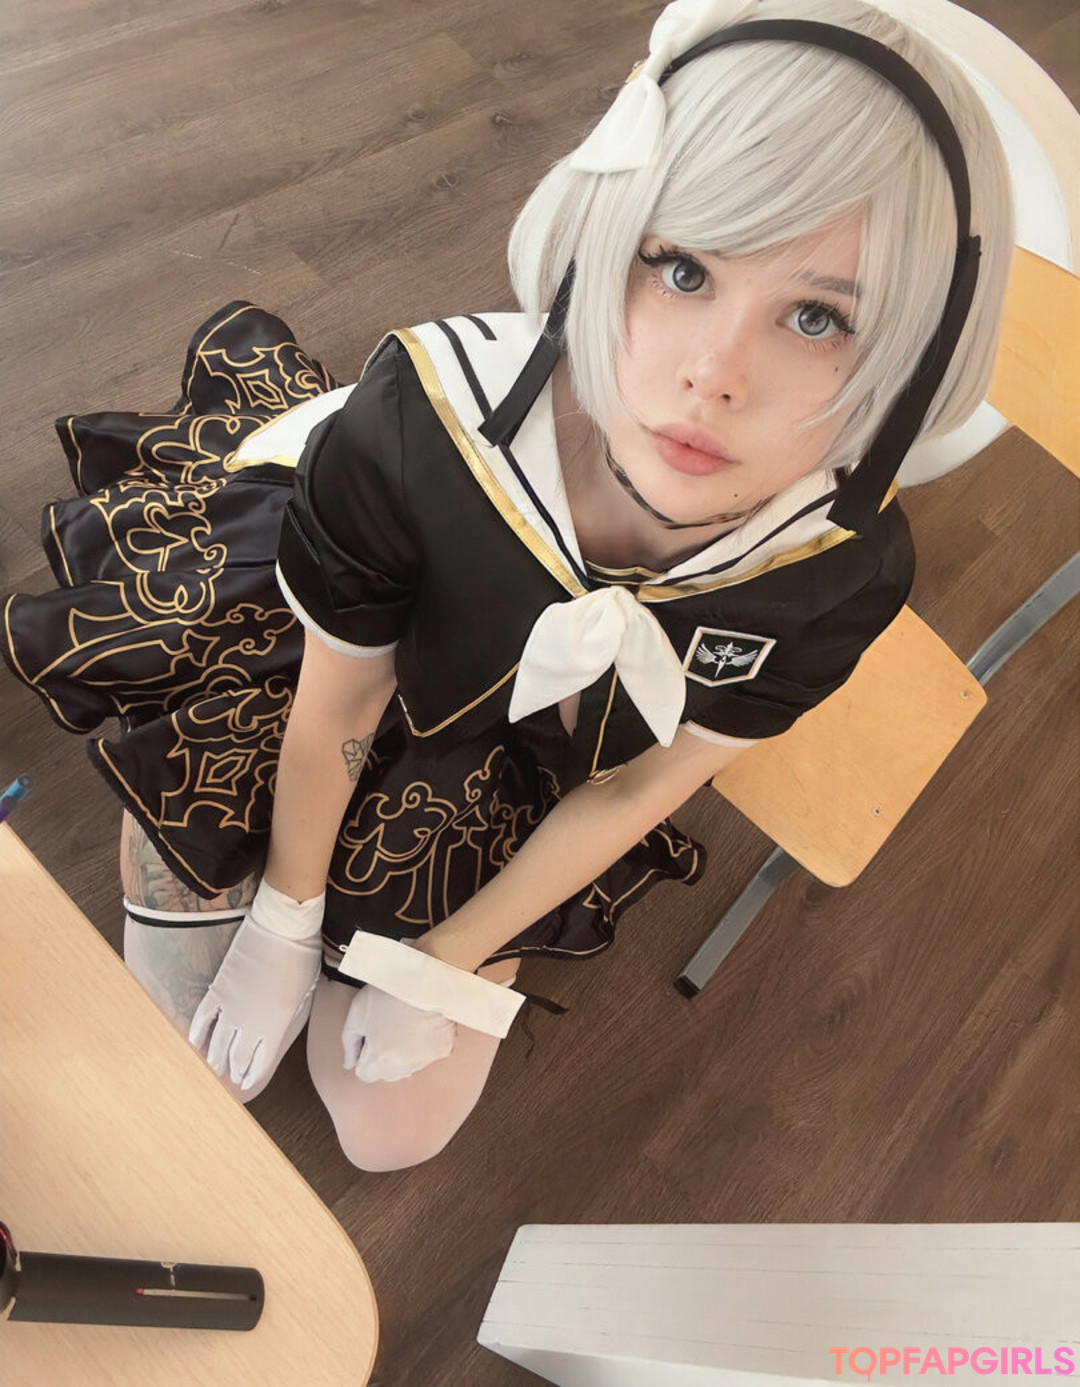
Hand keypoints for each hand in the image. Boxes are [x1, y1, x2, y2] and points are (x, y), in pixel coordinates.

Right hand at [189, 883, 323, 1090]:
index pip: (259, 1061)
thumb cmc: (301, 958)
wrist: (283, 928)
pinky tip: (193, 1043)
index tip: (246, 1081)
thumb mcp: (304, 993)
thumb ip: (290, 1016)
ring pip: (217, 1043)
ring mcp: (232, 1007)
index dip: (251, 1074)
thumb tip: (281, 1029)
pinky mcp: (219, 990)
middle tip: (230, 1077)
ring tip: (212, 1067)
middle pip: (236, 1057)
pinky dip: (197, 1033)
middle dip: (233, 1069)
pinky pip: (203, 1019)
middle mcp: (251, 1023)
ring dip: (214, 1057)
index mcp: (276, 1026)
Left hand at [342, 973, 456, 1084]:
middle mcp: (405, 1064)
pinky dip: (423, 1047)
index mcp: (381, 1057)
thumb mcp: (358, 1010)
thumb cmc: (391, 989)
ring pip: (407, 1068)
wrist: (426, 975)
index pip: (365, 1074)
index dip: (363, 1055)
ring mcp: (426, 1058)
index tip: (369, 1038)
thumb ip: (349, 1042)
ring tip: (403, 1026)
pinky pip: (427, 1057)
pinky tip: (420, 1026)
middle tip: (385, 1030)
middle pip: (387, 1075)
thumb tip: (349, 1063)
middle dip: (382, 1059)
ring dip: (402, 1055)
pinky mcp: (444, 1049)